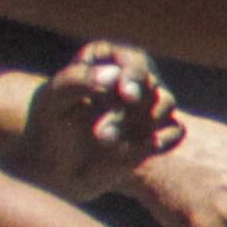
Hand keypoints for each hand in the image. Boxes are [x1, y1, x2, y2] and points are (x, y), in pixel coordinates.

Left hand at [13, 40, 178, 197]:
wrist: (57, 169)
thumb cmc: (50, 126)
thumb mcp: (52, 101)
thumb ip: (77, 81)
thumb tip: (115, 76)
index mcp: (105, 62)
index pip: (131, 57)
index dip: (133, 72)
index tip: (125, 92)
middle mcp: (130, 80)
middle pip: (148, 83)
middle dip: (128, 108)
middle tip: (102, 133)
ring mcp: (146, 106)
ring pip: (165, 104)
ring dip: (141, 125)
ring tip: (105, 141)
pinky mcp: (157, 133)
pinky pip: (175, 131)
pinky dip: (161, 140)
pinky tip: (136, 151)